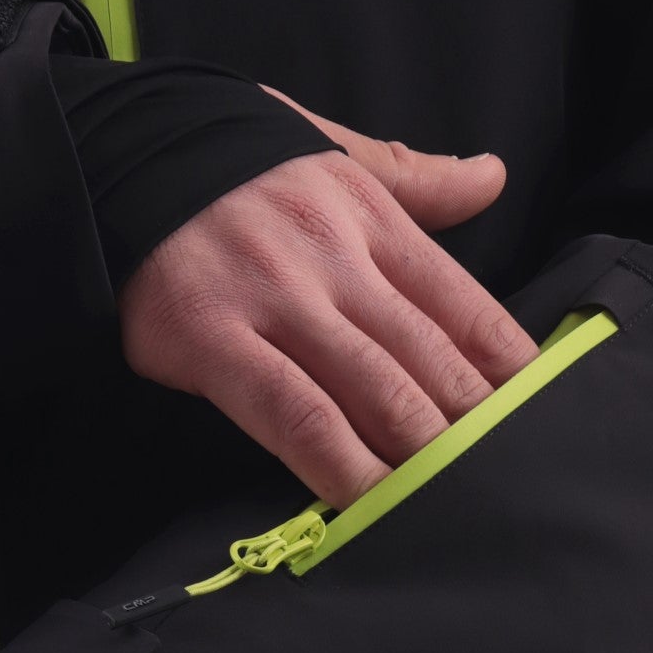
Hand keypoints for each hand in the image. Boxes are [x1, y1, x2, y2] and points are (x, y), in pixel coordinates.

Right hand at [118, 98, 537, 506]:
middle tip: (511, 479)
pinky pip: (293, 414)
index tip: (540, 414)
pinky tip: (369, 503)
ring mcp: (277, 302)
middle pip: (428, 356)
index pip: (462, 301)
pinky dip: (338, 464)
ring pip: (375, 389)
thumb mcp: (326, 149)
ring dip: (423, 454)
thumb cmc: (228, 162)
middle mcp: (334, 260)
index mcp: (368, 216)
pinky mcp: (216, 341)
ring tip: (458, 503)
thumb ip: (411, 177)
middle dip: (476, 424)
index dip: (507, 365)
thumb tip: (493, 175)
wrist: (112, 154)